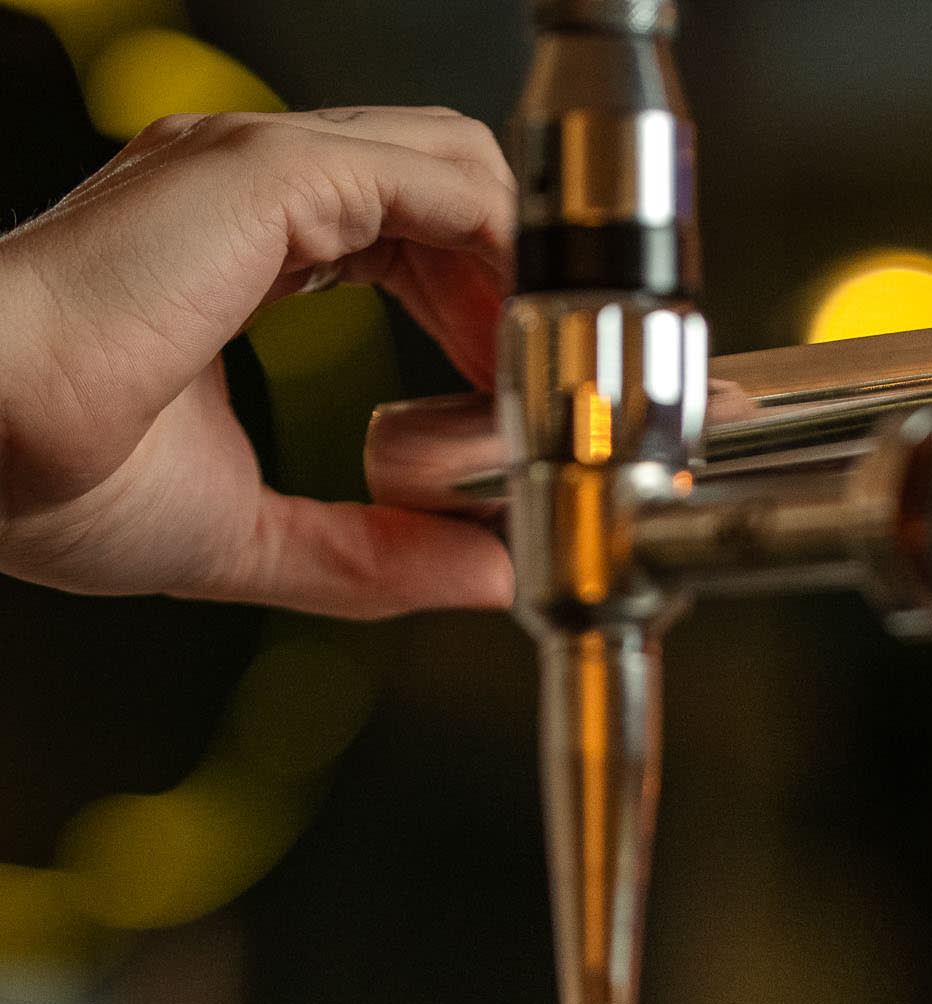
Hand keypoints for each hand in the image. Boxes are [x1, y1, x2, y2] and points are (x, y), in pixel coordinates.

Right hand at [0, 109, 514, 612]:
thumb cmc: (47, 471)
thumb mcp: (254, 535)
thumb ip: (370, 555)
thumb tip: (478, 576)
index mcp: (232, 246)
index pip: (399, 232)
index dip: (475, 304)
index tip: (507, 398)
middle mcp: (246, 189)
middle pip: (441, 187)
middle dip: (516, 284)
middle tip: (547, 394)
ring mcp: (257, 167)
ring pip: (451, 166)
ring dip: (521, 267)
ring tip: (540, 376)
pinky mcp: (268, 176)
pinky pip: (433, 178)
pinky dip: (498, 252)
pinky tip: (512, 343)